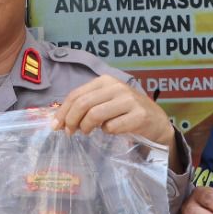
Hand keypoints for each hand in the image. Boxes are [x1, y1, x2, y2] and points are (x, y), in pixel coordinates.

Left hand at [52, 76, 175, 147]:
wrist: (156, 121)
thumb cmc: (126, 112)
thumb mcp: (106, 102)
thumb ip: (86, 106)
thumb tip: (58, 120)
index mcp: (105, 81)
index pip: (76, 94)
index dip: (63, 111)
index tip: (56, 126)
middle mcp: (117, 87)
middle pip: (83, 104)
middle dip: (71, 121)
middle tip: (69, 133)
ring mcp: (129, 100)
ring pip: (95, 115)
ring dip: (86, 127)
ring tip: (87, 132)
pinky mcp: (139, 116)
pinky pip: (112, 127)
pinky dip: (106, 132)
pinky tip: (111, 130)